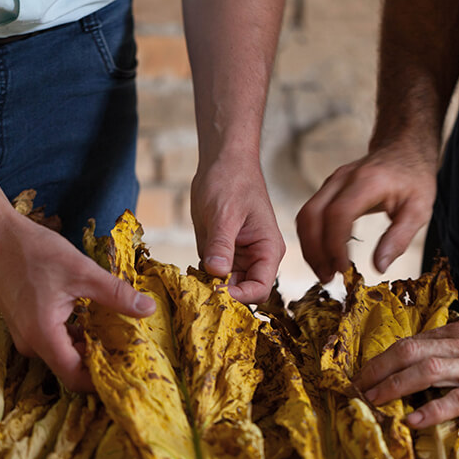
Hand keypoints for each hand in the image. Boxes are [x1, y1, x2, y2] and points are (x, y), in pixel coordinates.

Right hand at [0, 211, 154, 391]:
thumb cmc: (33, 251)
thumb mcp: (83, 272)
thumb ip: (117, 295)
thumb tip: (148, 309)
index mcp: (43, 336)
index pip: (76, 378)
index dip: (103, 380)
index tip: (128, 372)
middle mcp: (30, 343)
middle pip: (71, 367)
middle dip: (100, 361)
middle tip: (130, 349)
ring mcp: (25, 335)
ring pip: (63, 352)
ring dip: (89, 345)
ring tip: (117, 332)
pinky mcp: (24, 324)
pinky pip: (54, 339)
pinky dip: (75, 334)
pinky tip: (94, 318)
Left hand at [190, 153, 284, 303]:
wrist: (223, 162)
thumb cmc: (231, 181)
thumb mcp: (224, 214)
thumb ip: (221, 245)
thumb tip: (217, 273)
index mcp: (268, 249)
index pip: (261, 289)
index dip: (239, 297)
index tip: (215, 293)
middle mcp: (257, 258)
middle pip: (244, 293)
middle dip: (224, 296)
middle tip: (198, 294)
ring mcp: (239, 257)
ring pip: (228, 287)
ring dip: (211, 289)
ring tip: (192, 286)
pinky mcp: (222, 253)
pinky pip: (214, 275)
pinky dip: (203, 279)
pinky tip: (190, 276)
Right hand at [296, 143, 435, 282]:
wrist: (405, 148)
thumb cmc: (414, 178)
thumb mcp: (419, 209)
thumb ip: (399, 238)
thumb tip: (379, 266)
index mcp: (367, 182)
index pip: (338, 214)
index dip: (334, 245)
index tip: (343, 269)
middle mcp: (342, 179)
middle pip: (312, 215)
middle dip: (314, 251)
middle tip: (327, 277)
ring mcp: (331, 183)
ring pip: (305, 216)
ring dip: (309, 247)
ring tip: (324, 271)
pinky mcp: (327, 189)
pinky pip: (309, 215)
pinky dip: (311, 238)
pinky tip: (323, 256)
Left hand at [355, 310, 458, 427]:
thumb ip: (456, 344)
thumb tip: (426, 356)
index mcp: (457, 334)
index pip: (409, 343)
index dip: (381, 358)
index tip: (361, 373)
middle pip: (408, 353)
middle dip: (376, 370)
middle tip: (354, 388)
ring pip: (426, 372)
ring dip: (393, 387)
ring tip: (371, 401)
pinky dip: (433, 410)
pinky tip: (413, 421)